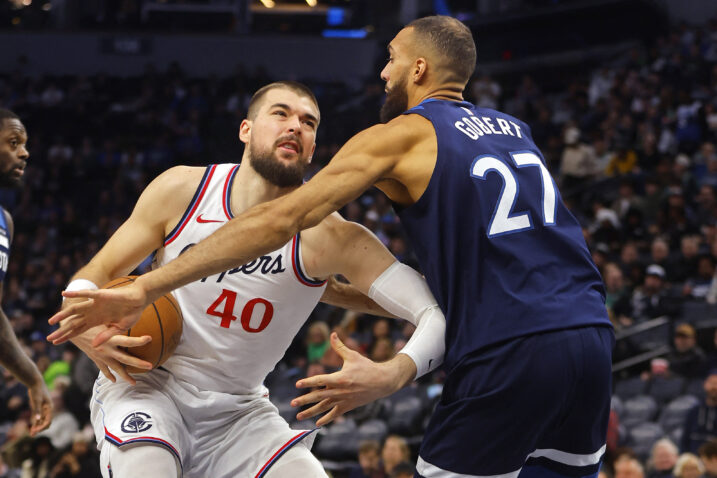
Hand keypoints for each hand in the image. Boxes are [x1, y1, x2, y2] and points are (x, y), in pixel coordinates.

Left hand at [27, 380, 51, 435]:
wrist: (35, 383)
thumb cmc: (37, 391)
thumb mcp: (36, 400)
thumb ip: (37, 410)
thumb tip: (38, 420)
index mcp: (50, 408)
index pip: (48, 421)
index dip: (42, 427)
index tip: (35, 431)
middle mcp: (48, 409)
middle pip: (46, 422)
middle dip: (40, 429)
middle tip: (32, 434)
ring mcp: (43, 408)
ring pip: (42, 421)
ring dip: (37, 427)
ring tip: (31, 434)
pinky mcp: (39, 408)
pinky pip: (38, 417)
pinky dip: (35, 423)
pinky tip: (31, 427)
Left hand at [47, 283, 148, 344]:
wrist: (140, 300)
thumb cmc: (131, 313)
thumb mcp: (119, 329)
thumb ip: (106, 336)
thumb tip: (94, 346)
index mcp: (97, 321)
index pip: (78, 330)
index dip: (67, 336)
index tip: (55, 343)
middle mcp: (93, 312)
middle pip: (74, 322)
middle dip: (62, 331)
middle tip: (49, 338)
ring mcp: (95, 304)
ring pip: (76, 310)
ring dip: (63, 315)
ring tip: (51, 321)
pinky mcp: (101, 295)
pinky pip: (86, 294)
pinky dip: (75, 293)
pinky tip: (64, 293)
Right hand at [72, 326, 152, 385]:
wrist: (70, 330)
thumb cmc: (89, 320)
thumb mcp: (102, 320)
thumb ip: (115, 322)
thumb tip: (130, 312)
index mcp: (109, 339)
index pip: (128, 341)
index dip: (139, 341)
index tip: (150, 338)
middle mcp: (106, 350)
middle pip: (125, 359)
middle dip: (138, 364)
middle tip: (150, 366)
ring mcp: (101, 357)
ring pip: (115, 368)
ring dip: (125, 376)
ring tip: (134, 383)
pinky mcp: (95, 359)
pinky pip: (103, 369)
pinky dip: (109, 374)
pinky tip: (114, 380)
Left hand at [291, 333, 414, 425]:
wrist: (382, 382)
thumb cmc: (367, 367)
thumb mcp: (353, 356)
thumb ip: (340, 347)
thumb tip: (333, 334)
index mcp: (340, 378)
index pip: (320, 380)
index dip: (308, 382)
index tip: (298, 384)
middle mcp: (340, 391)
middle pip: (318, 396)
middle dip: (304, 400)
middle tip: (292, 403)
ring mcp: (344, 400)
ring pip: (324, 407)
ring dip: (310, 412)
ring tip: (299, 416)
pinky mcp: (348, 406)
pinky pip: (335, 414)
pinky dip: (326, 419)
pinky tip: (317, 424)